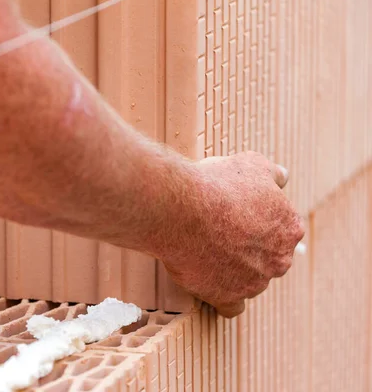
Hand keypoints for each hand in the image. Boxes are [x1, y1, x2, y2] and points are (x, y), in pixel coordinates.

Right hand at [158, 151, 304, 317]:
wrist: (182, 209)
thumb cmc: (215, 184)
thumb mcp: (251, 164)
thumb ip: (272, 174)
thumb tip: (281, 178)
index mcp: (289, 228)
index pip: (281, 230)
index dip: (258, 222)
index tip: (237, 216)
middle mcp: (278, 259)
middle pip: (268, 258)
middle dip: (248, 249)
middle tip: (220, 233)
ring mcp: (254, 282)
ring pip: (249, 280)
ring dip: (232, 271)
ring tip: (205, 252)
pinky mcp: (227, 297)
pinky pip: (231, 307)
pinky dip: (222, 297)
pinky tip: (210, 284)